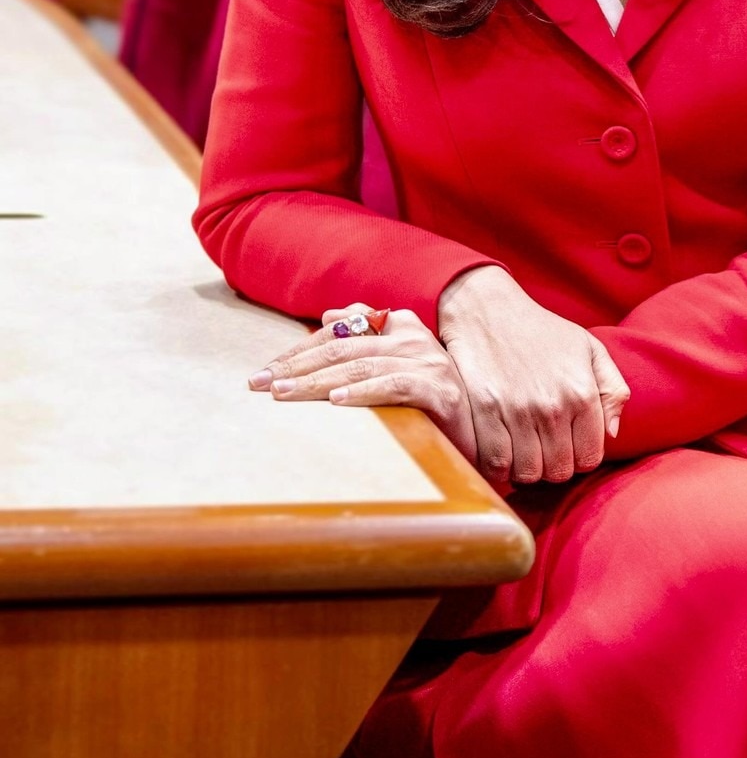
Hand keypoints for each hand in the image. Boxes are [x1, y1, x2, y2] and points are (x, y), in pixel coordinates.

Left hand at [248, 303, 477, 460]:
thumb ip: (362, 343)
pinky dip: (362, 392)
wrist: (477, 437)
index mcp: (397, 325)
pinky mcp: (440, 389)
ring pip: (360, 366)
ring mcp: (427, 361)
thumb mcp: (391, 369)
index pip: (336, 332)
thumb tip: (326, 319)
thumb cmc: (427, 405)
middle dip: (296, 367)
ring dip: (316, 382)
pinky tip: (336, 402)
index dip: (297, 351)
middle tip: (258, 385)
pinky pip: (393, 385)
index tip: (263, 373)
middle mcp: (411, 336)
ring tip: (283, 394)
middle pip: (341, 347)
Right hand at [437, 266, 629, 488]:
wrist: (488, 309)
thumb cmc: (541, 331)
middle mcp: (553, 406)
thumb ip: (612, 390)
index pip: (589, 458)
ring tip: (519, 451)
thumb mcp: (589, 349)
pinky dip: (496, 467)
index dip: (578, 458)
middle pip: (558, 472)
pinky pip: (493, 463)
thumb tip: (612, 433)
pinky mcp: (483, 410)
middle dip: (551, 466)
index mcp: (582, 393)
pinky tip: (497, 451)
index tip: (565, 447)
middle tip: (540, 449)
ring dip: (523, 469)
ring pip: (526, 473)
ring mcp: (516, 410)